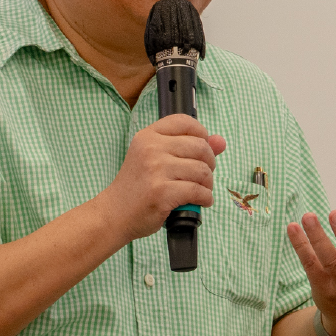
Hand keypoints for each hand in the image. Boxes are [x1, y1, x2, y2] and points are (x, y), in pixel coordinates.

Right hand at [99, 115, 226, 242]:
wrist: (114, 214)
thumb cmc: (137, 187)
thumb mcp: (156, 159)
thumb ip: (189, 147)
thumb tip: (221, 141)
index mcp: (148, 136)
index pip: (185, 122)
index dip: (202, 134)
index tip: (202, 150)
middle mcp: (151, 148)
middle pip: (201, 147)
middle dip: (209, 163)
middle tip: (202, 176)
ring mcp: (156, 170)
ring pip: (202, 170)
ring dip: (208, 184)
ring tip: (200, 190)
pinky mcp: (162, 192)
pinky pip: (198, 191)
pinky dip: (205, 198)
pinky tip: (200, 201)